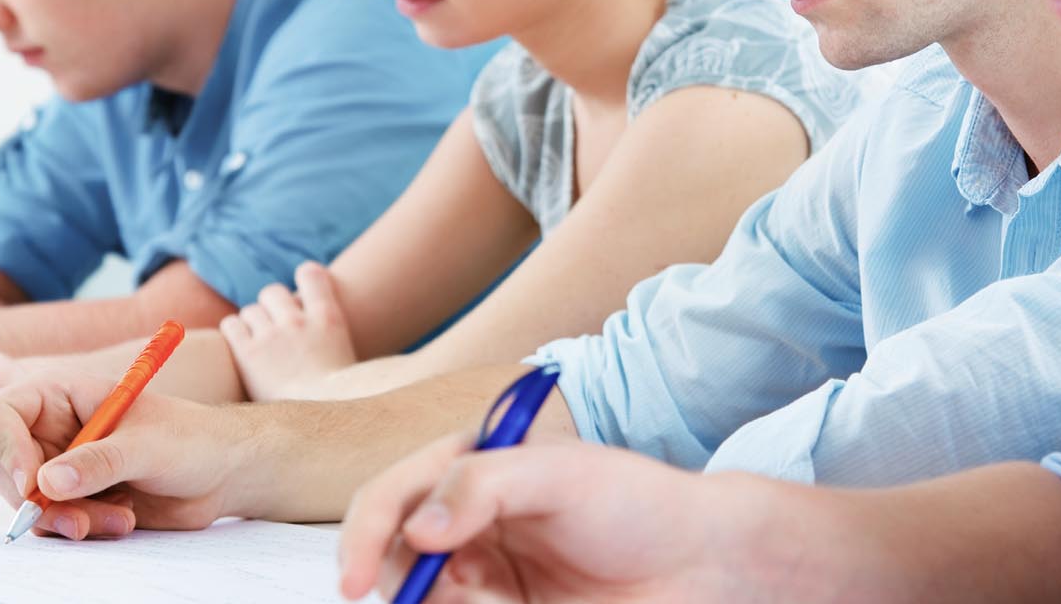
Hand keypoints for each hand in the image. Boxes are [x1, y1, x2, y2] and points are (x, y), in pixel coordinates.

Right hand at [0, 372, 253, 540]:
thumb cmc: (192, 439)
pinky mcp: (75, 499)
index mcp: (63, 396)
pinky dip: (80, 528)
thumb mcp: (148, 446)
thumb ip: (99, 461)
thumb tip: (44, 481)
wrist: (222, 473)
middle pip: (5, 468)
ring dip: (67, 519)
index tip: (30, 482)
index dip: (4, 447)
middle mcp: (54, 431)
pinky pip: (53, 522)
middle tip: (76, 519)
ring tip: (119, 519)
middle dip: (39, 500)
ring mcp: (62, 467)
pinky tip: (123, 521)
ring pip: (31, 502)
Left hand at [220, 262, 358, 400]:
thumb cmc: (338, 400)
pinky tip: (241, 346)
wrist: (320, 425)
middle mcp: (298, 321)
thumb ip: (332, 339)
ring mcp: (272, 336)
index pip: (311, 274)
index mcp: (328, 319)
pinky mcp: (248, 353)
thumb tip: (323, 341)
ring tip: (258, 344)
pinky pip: (231, 325)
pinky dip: (234, 331)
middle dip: (270, 306)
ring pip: (251, 310)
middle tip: (273, 327)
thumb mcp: (348, 360)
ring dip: (252, 324)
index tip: (300, 295)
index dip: (304, 278)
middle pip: (272, 292)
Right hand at [337, 435, 797, 602]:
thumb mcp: (562, 475)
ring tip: (503, 599)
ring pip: (427, 599)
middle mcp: (469, 523)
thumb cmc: (639, 502)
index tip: (356, 582)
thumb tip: (417, 530)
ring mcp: (488, 574)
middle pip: (393, 560)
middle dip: (403, 583)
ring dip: (443, 603)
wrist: (704, 562)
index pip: (389, 498)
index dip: (362, 537)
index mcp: (472, 469)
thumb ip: (482, 486)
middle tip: (450, 593)